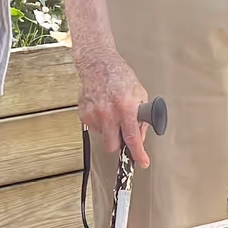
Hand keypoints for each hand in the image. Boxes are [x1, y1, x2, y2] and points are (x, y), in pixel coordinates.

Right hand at [76, 48, 150, 167]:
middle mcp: (109, 112)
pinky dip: (101, 123)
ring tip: (112, 113)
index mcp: (125, 107)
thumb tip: (140, 136)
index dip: (138, 153)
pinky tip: (103, 110)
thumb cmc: (120, 77)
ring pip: (103, 137)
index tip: (143, 162)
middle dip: (119, 144)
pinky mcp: (84, 114)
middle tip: (122, 133)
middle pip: (112, 146)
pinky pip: (94, 128)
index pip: (132, 138)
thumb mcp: (140, 94)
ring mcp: (94, 114)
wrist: (98, 65)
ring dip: (110, 130)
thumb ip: (142, 117)